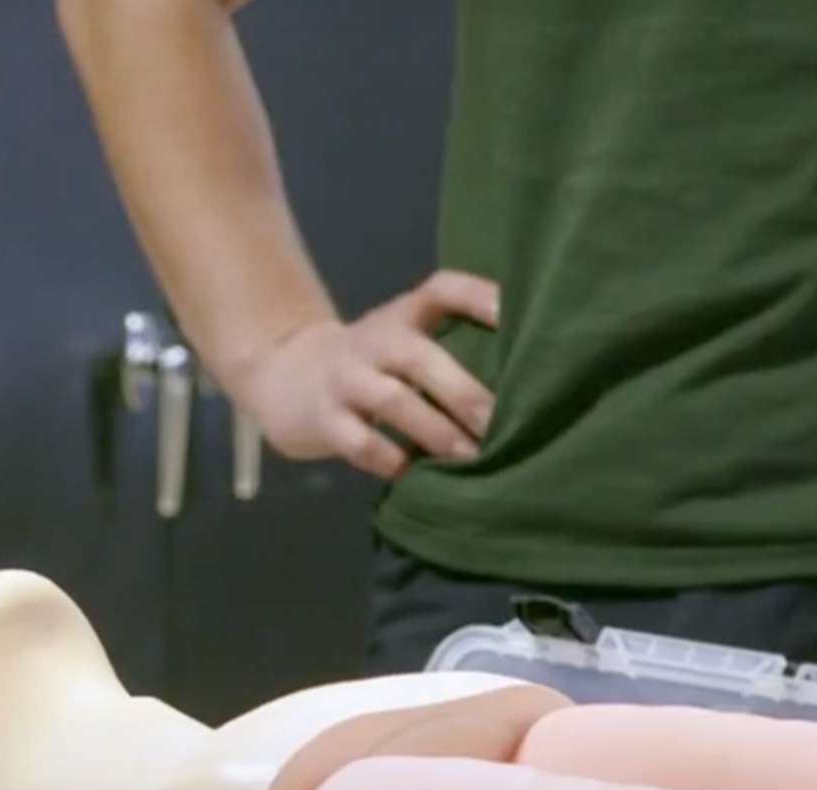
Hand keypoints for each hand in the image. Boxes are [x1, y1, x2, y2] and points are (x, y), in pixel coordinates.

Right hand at [219, 271, 499, 478]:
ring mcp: (347, 379)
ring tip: (470, 458)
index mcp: (402, 316)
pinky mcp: (326, 419)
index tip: (516, 318)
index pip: (442, 290)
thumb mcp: (404, 341)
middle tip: (501, 423)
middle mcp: (376, 340)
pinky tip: (412, 472)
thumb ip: (451, 348)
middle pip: (422, 358)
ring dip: (437, 431)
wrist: (287, 379)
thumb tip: (529, 382)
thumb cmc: (372, 366)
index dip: (480, 298)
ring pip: (394, 402)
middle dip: (465, 394)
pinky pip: (360, 442)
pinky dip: (389, 459)